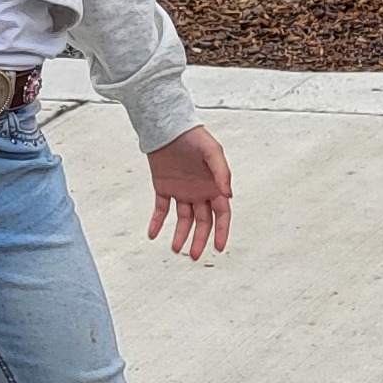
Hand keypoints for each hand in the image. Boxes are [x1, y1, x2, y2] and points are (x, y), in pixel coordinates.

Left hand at [145, 125, 233, 260]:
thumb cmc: (194, 137)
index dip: (222, 231)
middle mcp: (200, 191)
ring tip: (175, 249)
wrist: (168, 127)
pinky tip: (153, 234)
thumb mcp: (213, 152)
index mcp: (214, 185)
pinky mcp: (164, 188)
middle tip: (194, 256)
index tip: (219, 248)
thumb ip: (222, 173)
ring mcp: (182, 191)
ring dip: (180, 235)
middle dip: (199, 240)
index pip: (221, 214)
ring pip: (183, 219)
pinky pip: (161, 209)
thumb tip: (229, 196)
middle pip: (202, 222)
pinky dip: (156, 222)